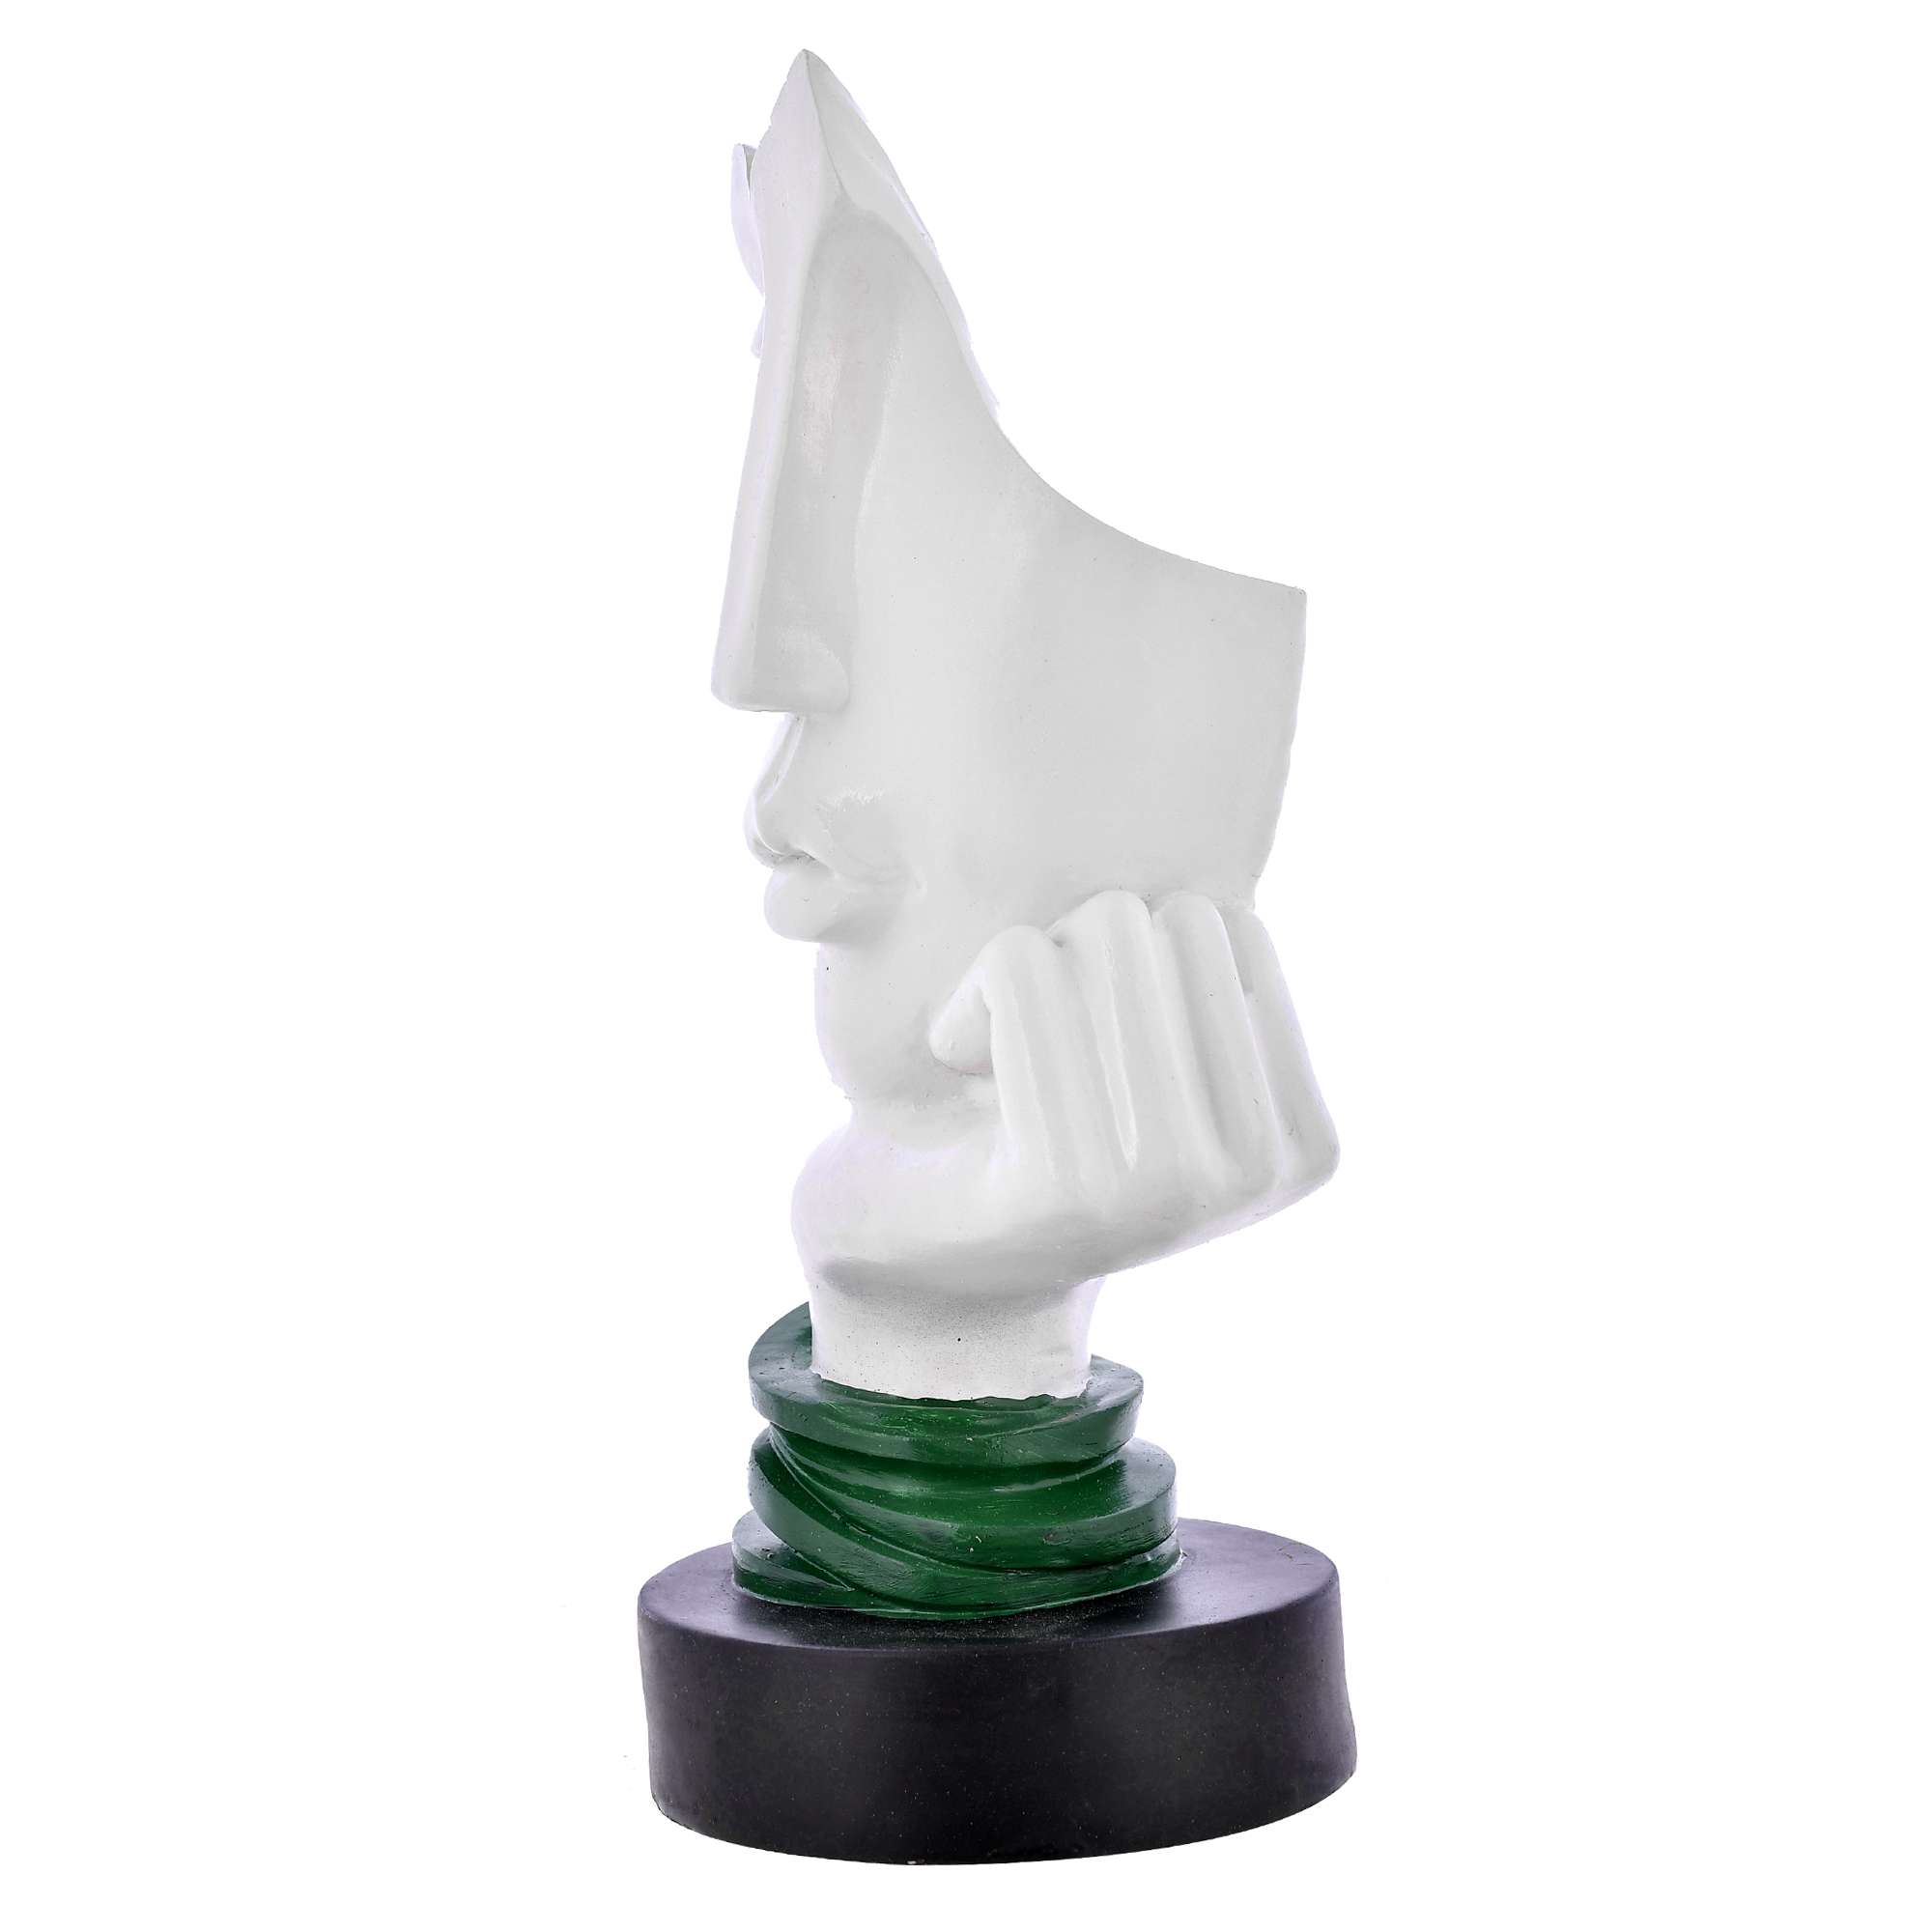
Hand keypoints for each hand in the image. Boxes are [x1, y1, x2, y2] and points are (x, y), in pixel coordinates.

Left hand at [793, 891, 1336, 1300]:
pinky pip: (1022, 968)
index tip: (1095, 1044)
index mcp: (1300, 1144)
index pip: (1226, 924)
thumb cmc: (1032, 1127)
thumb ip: (1206, 977)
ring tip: (996, 1070)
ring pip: (1099, 930)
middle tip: (1030, 1050)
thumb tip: (1193, 810)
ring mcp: (1169, 1190)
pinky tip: (955, 1080)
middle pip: (1163, 920)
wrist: (915, 1267)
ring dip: (1015, 977)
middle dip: (1073, 952)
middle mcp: (1251, 1176)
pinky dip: (965, 1001)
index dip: (1136, 951)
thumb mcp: (1158, 1058)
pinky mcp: (1066, 1187)